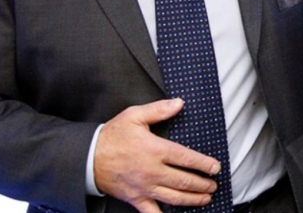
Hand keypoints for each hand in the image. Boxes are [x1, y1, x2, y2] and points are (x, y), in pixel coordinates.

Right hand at [94, 99, 222, 212]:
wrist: (87, 157)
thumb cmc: (112, 136)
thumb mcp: (134, 116)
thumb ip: (159, 110)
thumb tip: (179, 103)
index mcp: (156, 150)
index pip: (187, 159)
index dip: (204, 164)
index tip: (215, 167)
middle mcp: (153, 171)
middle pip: (184, 180)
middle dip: (202, 184)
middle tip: (213, 184)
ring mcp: (145, 187)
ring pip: (174, 197)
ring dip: (193, 199)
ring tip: (205, 198)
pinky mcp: (135, 199)